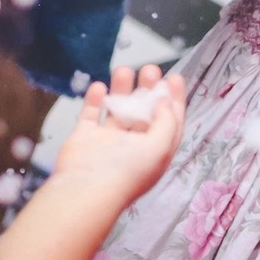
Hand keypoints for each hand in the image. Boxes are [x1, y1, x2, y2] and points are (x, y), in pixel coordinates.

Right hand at [53, 65, 185, 206]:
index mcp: (155, 152)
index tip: (174, 78)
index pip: (169, 122)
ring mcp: (108, 142)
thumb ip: (167, 121)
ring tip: (125, 69)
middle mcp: (133, 147)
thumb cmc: (126, 174)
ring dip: (123, 89)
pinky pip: (92, 113)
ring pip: (118, 109)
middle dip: (148, 89)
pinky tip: (100, 86)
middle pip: (144, 111)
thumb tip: (165, 101)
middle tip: (150, 69)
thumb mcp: (160, 147)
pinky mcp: (86, 138)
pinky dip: (96, 99)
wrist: (86, 189)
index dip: (174, 100)